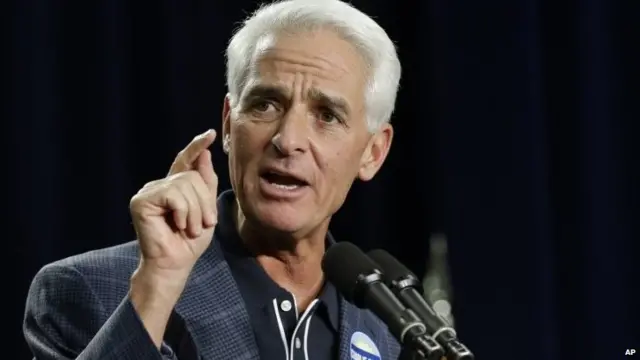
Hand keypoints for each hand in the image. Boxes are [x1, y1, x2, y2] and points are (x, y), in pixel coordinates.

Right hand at [129, 129, 218, 281]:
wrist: (176, 263)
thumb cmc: (190, 241)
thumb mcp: (206, 209)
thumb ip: (205, 183)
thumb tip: (204, 154)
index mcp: (174, 187)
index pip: (186, 161)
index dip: (196, 146)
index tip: (209, 133)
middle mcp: (160, 185)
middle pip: (192, 176)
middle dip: (204, 202)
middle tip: (202, 224)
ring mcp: (148, 191)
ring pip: (185, 184)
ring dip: (195, 211)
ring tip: (190, 228)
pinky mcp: (141, 201)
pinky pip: (173, 194)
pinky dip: (183, 211)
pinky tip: (178, 225)